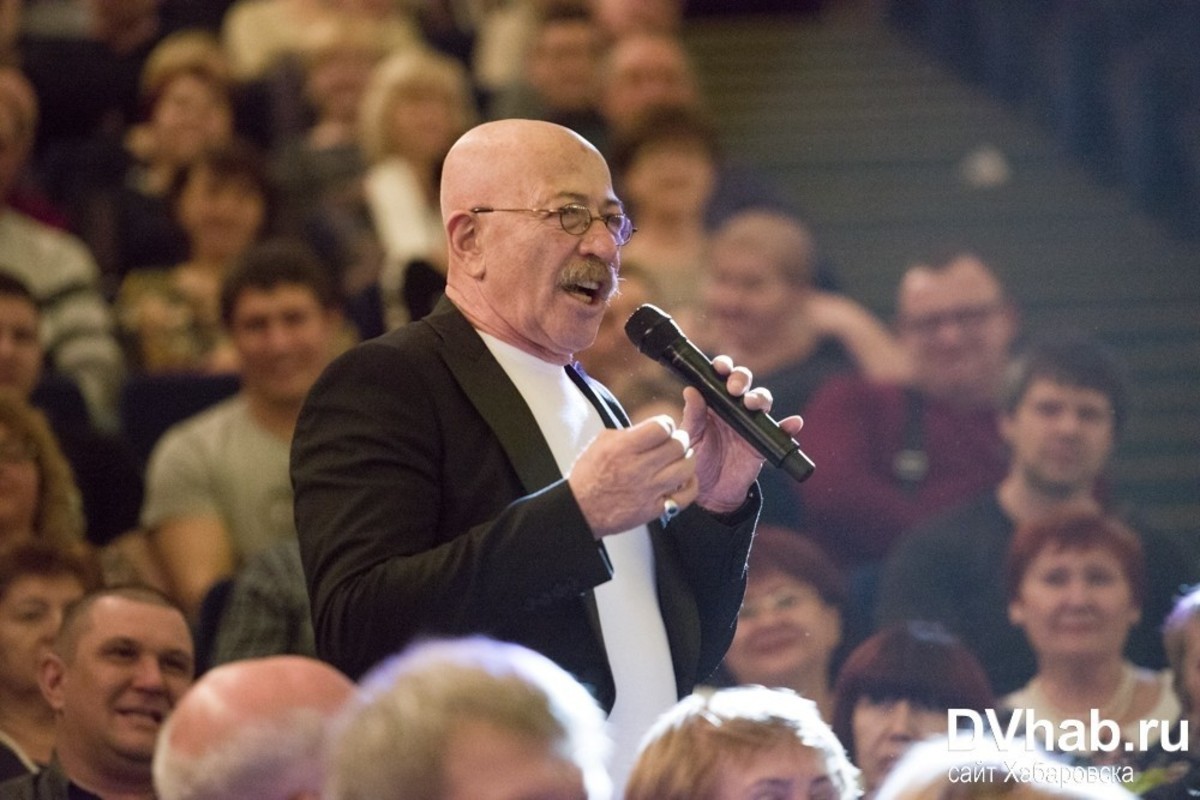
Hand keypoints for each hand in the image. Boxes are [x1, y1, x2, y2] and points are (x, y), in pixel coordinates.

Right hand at [569, 415, 698, 537]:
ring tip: (681, 459)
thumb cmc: (589, 476)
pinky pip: (685, 496)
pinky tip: (684, 480)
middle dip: (679, 440)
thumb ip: (629, 433)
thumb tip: (651, 428)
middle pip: (678, 445)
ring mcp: (648, 490)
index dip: (666, 424)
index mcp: (624, 448)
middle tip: (674, 442)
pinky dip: (690, 486)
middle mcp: (638, 468)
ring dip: (687, 460)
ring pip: (686, 468)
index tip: (663, 428)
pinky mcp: (654, 509)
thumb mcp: (601, 443)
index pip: (662, 427)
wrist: (580, 510)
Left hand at [681, 356, 804, 513]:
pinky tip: (793, 424)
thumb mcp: (691, 438)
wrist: (709, 492)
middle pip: (745, 383)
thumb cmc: (697, 459)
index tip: (720, 367)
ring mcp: (751, 424)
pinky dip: (789, 427)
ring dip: (760, 398)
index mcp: (714, 401)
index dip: (723, 367)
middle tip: (735, 389)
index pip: (721, 377)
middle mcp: (734, 408)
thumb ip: (692, 416)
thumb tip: (691, 390)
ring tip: (753, 404)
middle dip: (742, 379)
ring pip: (762, 402)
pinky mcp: (763, 443)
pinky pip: (780, 433)